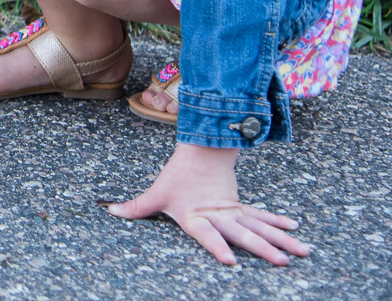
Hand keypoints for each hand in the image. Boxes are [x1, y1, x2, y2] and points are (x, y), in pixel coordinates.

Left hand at [109, 143, 308, 265]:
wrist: (199, 152)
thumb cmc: (177, 177)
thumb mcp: (156, 193)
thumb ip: (137, 207)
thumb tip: (111, 211)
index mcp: (196, 216)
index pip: (207, 233)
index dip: (217, 246)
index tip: (231, 260)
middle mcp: (218, 215)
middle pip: (242, 232)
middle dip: (262, 247)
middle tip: (281, 260)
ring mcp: (232, 211)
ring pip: (259, 226)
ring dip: (280, 238)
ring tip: (301, 252)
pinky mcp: (240, 206)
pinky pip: (261, 215)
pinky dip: (278, 222)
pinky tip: (295, 230)